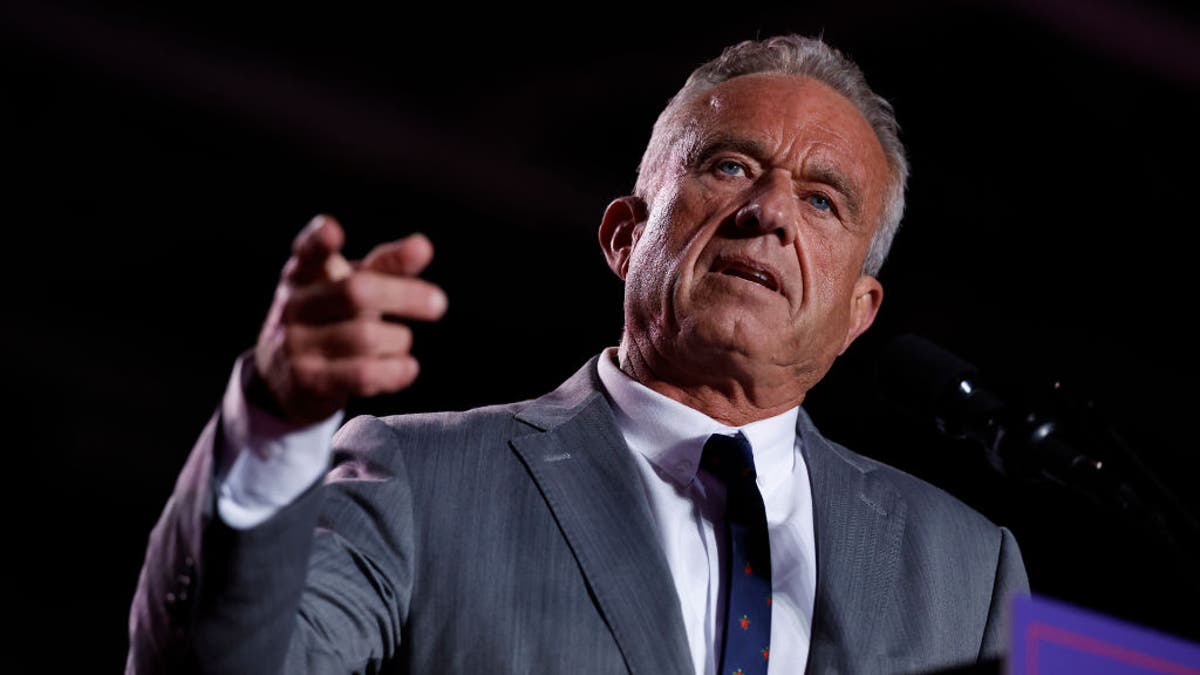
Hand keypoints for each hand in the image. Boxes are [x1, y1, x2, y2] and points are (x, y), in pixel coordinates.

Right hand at [253, 214, 447, 423]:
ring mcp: (296, 344)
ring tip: (401, 341)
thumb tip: (422, 245)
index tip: (332, 229)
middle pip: (356, 292)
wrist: (288, 379)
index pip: (308, 252)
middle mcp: (295, 305)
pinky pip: (363, 375)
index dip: (318, 240)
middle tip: (439, 303)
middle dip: (404, 296)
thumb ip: (386, 267)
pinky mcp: (307, 381)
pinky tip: (407, 368)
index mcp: (304, 274)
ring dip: (399, 339)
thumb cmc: (332, 321)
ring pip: (367, 337)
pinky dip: (395, 371)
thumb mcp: (352, 288)